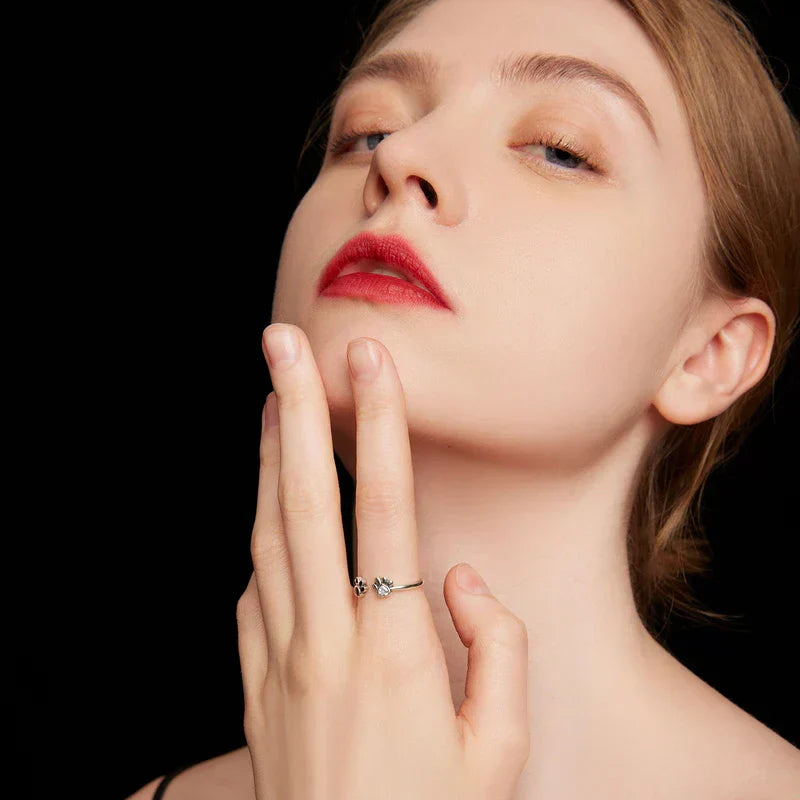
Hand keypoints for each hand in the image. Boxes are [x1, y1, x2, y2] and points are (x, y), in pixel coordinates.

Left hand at [236, 323, 529, 799]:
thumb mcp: (500, 749)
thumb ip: (496, 646)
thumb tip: (457, 575)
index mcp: (396, 649)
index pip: (386, 510)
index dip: (382, 428)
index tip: (372, 364)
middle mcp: (327, 642)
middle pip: (306, 503)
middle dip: (295, 412)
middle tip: (283, 342)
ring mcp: (280, 662)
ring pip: (268, 537)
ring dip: (267, 459)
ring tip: (268, 397)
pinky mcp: (255, 686)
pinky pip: (253, 593)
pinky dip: (259, 537)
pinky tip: (265, 507)